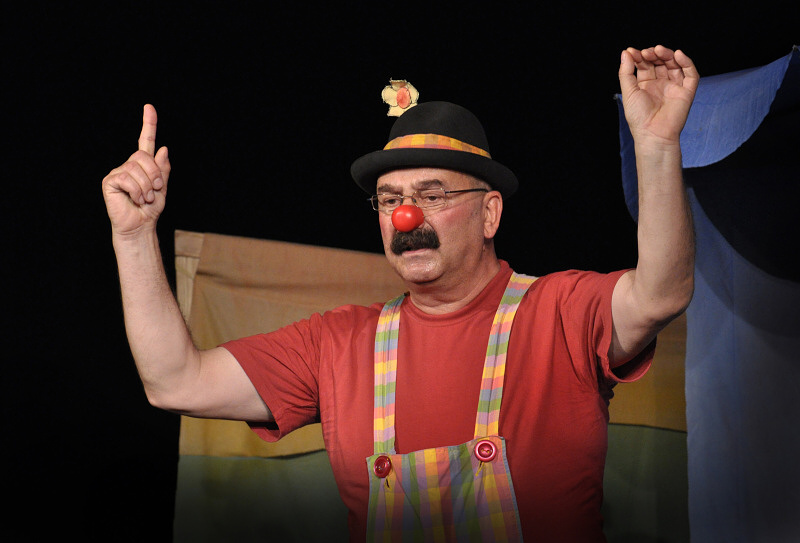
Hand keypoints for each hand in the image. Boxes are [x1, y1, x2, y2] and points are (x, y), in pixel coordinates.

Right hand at [102, 104, 170, 235]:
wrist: (140, 226)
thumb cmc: (150, 209)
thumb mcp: (163, 189)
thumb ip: (163, 169)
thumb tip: (163, 148)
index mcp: (143, 165)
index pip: (146, 140)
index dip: (148, 124)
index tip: (149, 107)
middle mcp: (129, 165)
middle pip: (143, 156)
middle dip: (154, 176)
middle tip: (155, 192)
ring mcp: (118, 172)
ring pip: (136, 169)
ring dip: (146, 188)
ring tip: (144, 199)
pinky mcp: (109, 181)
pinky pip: (127, 179)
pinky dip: (136, 191)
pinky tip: (134, 200)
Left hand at [619, 45, 698, 145]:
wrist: (652, 134)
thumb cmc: (638, 117)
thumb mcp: (628, 92)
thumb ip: (626, 72)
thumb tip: (625, 52)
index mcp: (646, 85)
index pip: (645, 65)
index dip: (639, 57)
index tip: (632, 51)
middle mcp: (661, 84)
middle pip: (659, 62)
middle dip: (653, 54)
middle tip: (647, 52)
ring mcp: (674, 86)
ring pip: (674, 64)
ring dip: (667, 55)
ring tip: (658, 50)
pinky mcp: (687, 91)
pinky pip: (690, 74)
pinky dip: (686, 62)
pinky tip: (678, 54)